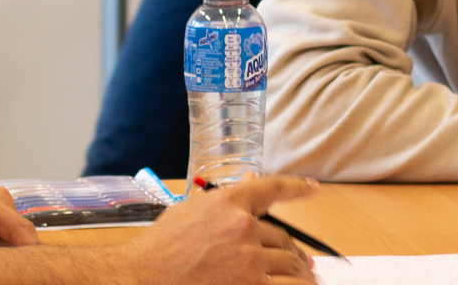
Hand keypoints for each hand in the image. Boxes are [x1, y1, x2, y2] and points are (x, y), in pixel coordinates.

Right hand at [122, 176, 319, 284]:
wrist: (145, 276)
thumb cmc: (160, 247)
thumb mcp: (189, 210)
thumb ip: (224, 198)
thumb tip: (248, 181)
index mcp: (228, 202)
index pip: (272, 188)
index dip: (296, 187)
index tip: (312, 188)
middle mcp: (243, 226)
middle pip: (282, 235)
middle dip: (292, 249)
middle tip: (299, 259)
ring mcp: (249, 259)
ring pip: (290, 262)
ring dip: (299, 271)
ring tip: (306, 276)